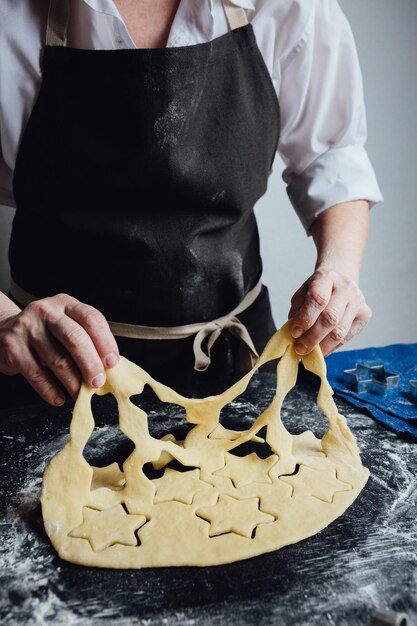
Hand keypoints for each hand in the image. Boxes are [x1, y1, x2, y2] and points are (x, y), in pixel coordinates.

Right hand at [0, 294, 119, 405]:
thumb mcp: (65, 325)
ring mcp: (27, 328)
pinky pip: (36, 374)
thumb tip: (108, 368)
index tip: (112, 362)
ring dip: (73, 382)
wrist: (3, 331)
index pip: (91, 319)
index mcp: (65, 303)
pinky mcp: (11, 347)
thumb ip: (85, 339)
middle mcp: (46, 311)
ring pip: (58, 360)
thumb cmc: (44, 332)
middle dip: (91, 364)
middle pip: (75, 338)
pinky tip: (59, 398)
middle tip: (98, 382)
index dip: (105, 342)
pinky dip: (50, 391)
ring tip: (80, 394)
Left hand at [288, 268, 371, 356]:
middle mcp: (346, 287)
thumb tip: (295, 334)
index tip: (294, 332)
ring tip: (308, 352)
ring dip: (321, 346)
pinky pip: (347, 336)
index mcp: (327, 277)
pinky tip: (321, 349)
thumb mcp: (302, 294)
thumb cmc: (318, 290)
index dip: (305, 319)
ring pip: (340, 331)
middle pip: (330, 318)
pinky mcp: (365, 315)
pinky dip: (332, 347)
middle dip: (312, 337)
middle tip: (300, 348)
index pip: (318, 299)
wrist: (339, 282)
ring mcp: (359, 301)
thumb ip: (297, 311)